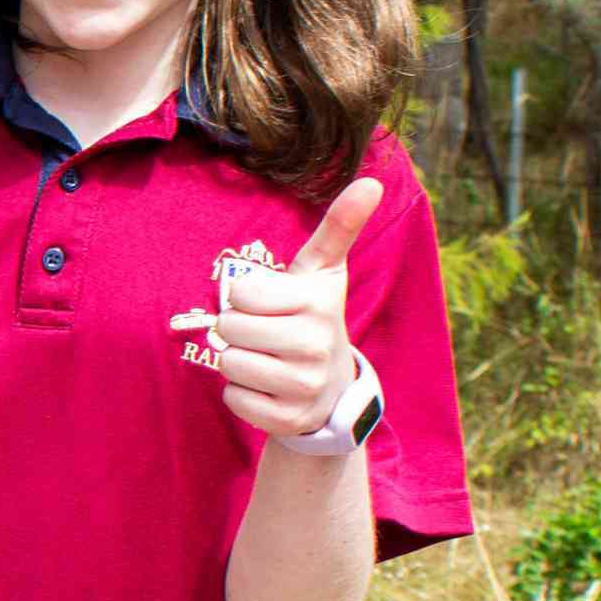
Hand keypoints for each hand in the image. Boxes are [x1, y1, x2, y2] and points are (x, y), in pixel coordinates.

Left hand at [176, 176, 380, 440]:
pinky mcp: (289, 418)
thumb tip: (371, 181)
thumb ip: (339, 226)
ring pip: (228, 364)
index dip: (245, 299)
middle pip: (229, 330)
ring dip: (237, 362)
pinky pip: (234, 399)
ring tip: (267, 359)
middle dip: (239, 330)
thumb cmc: (313, 317)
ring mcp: (305, 385)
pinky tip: (268, 388)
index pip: (240, 294)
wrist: (333, 386)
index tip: (269, 305)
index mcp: (318, 303)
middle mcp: (315, 344)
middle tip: (266, 334)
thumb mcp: (324, 272)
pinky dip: (241, 394)